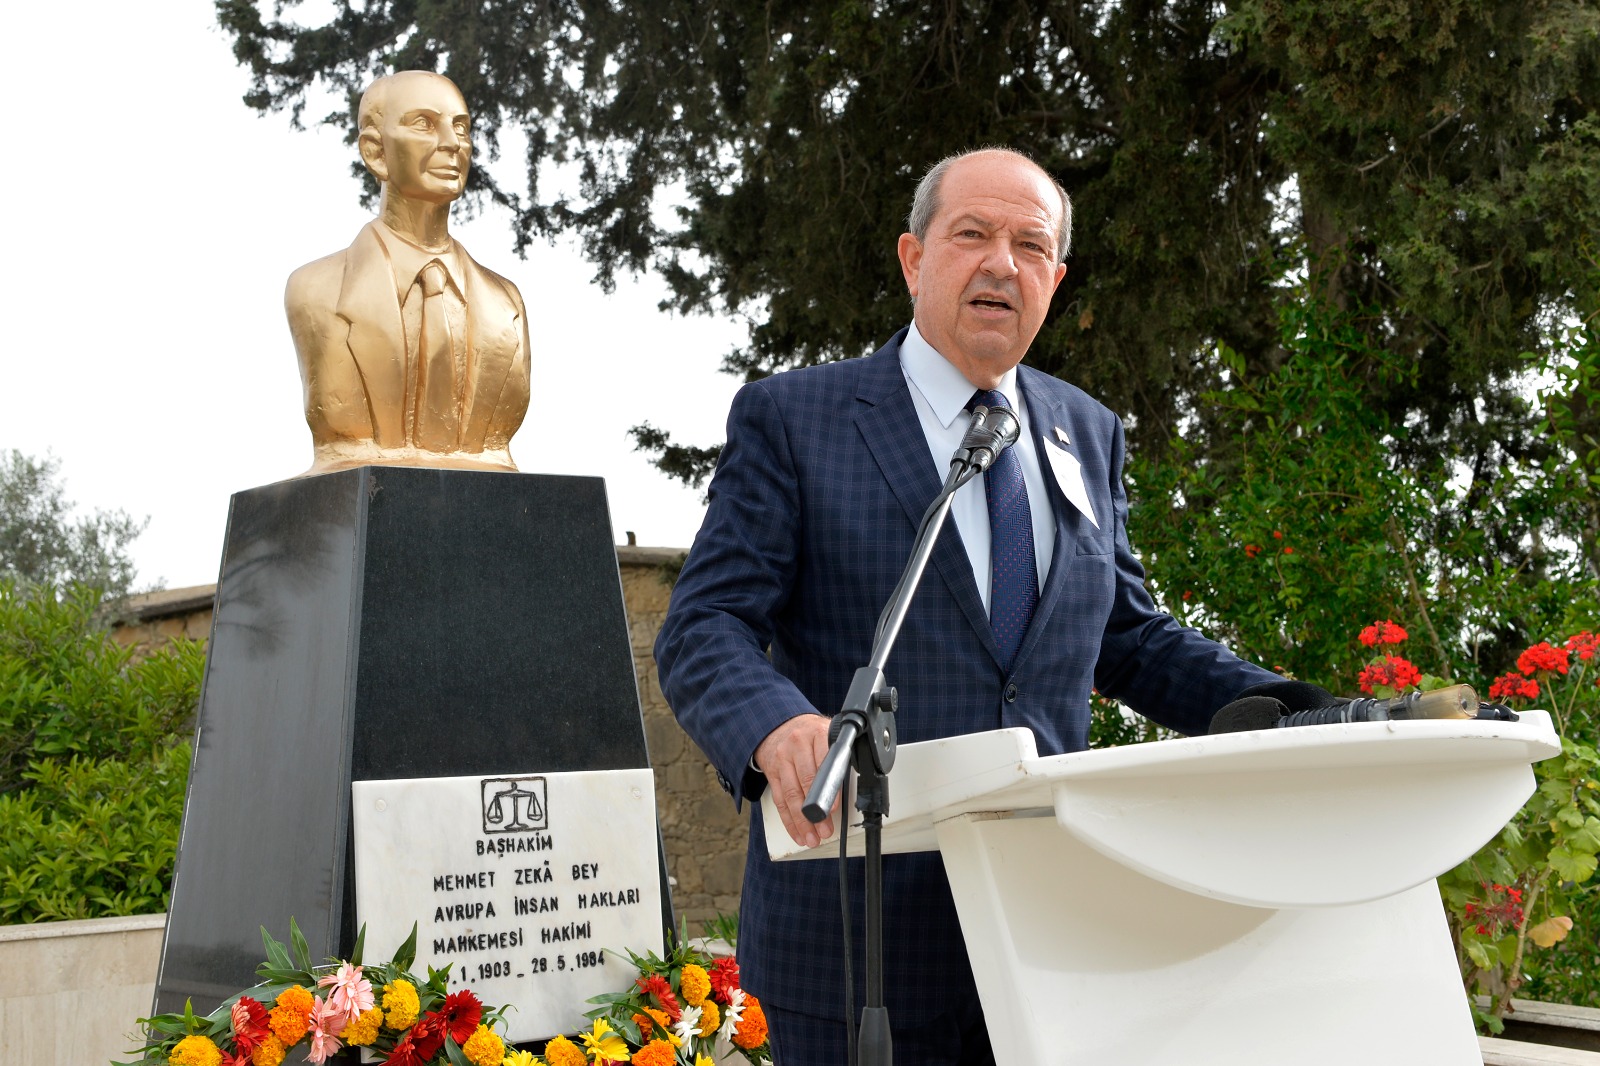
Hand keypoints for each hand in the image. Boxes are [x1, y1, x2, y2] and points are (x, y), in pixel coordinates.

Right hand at [755, 714, 837, 847]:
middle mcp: (797, 745)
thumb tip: (850, 786)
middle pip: (805, 783)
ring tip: (812, 837)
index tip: (832, 808)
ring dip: (801, 821)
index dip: (828, 789)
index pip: (824, 764)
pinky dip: (789, 820)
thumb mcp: (827, 735)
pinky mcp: (772, 772)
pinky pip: (780, 799)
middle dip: (815, 811)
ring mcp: (782, 759)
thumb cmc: (810, 734)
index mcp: (816, 733)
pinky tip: (797, 832)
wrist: (780, 725)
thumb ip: (837, 756)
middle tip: (824, 829)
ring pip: (791, 795)